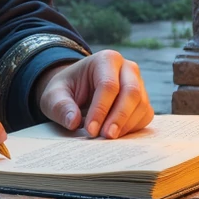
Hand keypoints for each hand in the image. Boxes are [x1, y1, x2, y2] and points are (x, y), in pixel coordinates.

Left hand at [35, 51, 153, 138]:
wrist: (78, 90)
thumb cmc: (67, 90)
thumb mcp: (54, 95)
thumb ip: (60, 106)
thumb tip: (73, 122)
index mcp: (106, 59)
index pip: (108, 85)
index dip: (100, 109)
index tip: (90, 130)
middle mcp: (127, 68)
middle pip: (131, 92)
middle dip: (119, 117)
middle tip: (105, 136)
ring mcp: (139, 84)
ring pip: (141, 105)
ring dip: (126, 125)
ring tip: (107, 138)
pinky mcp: (142, 101)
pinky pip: (145, 115)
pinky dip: (133, 128)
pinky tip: (116, 135)